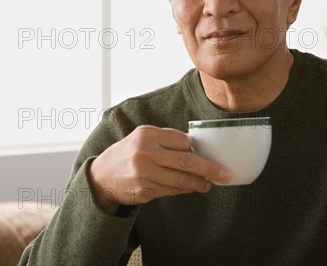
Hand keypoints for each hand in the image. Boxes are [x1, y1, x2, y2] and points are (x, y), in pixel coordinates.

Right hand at [88, 125, 231, 213]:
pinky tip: (192, 188)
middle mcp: (145, 152)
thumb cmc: (127, 154)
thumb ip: (165, 140)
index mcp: (147, 134)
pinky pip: (171, 191)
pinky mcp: (144, 190)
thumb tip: (195, 148)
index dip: (195, 148)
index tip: (207, 153)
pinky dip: (185, 190)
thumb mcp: (141, 138)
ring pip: (181, 179)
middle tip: (225, 173)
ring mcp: (144, 173)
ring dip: (199, 183)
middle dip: (209, 168)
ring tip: (209, 184)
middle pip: (186, 160)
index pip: (182, 140)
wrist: (101, 176)